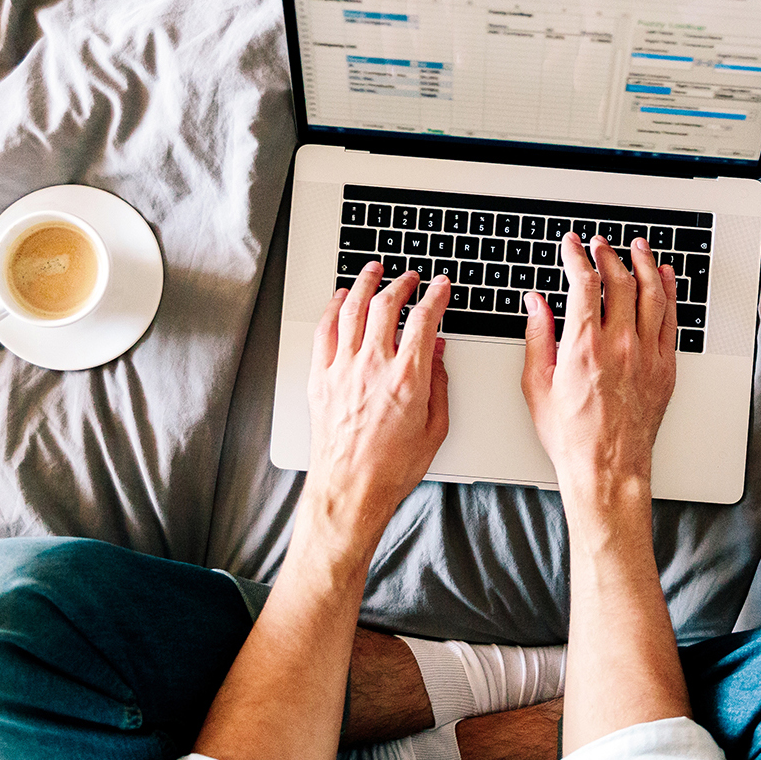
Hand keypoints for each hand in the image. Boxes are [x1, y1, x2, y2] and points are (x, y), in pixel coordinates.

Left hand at [304, 264, 451, 548]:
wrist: (350, 488)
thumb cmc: (392, 467)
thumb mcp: (435, 426)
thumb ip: (439, 382)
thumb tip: (437, 352)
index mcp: (407, 379)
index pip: (424, 320)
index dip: (435, 296)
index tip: (440, 286)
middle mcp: (373, 368)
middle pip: (385, 306)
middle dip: (401, 284)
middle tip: (409, 276)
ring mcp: (342, 370)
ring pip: (351, 310)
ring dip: (364, 284)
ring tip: (373, 271)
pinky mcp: (320, 378)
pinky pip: (324, 331)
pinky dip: (333, 308)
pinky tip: (340, 298)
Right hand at [520, 233, 678, 497]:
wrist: (607, 467)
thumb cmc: (572, 435)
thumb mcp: (537, 385)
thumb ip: (537, 337)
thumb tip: (536, 303)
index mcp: (583, 346)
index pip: (583, 283)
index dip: (577, 256)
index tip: (572, 245)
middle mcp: (619, 345)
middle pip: (620, 281)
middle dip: (608, 255)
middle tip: (600, 244)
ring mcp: (647, 354)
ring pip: (651, 294)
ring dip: (644, 264)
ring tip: (637, 247)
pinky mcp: (665, 367)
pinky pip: (671, 319)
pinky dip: (669, 293)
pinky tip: (665, 278)